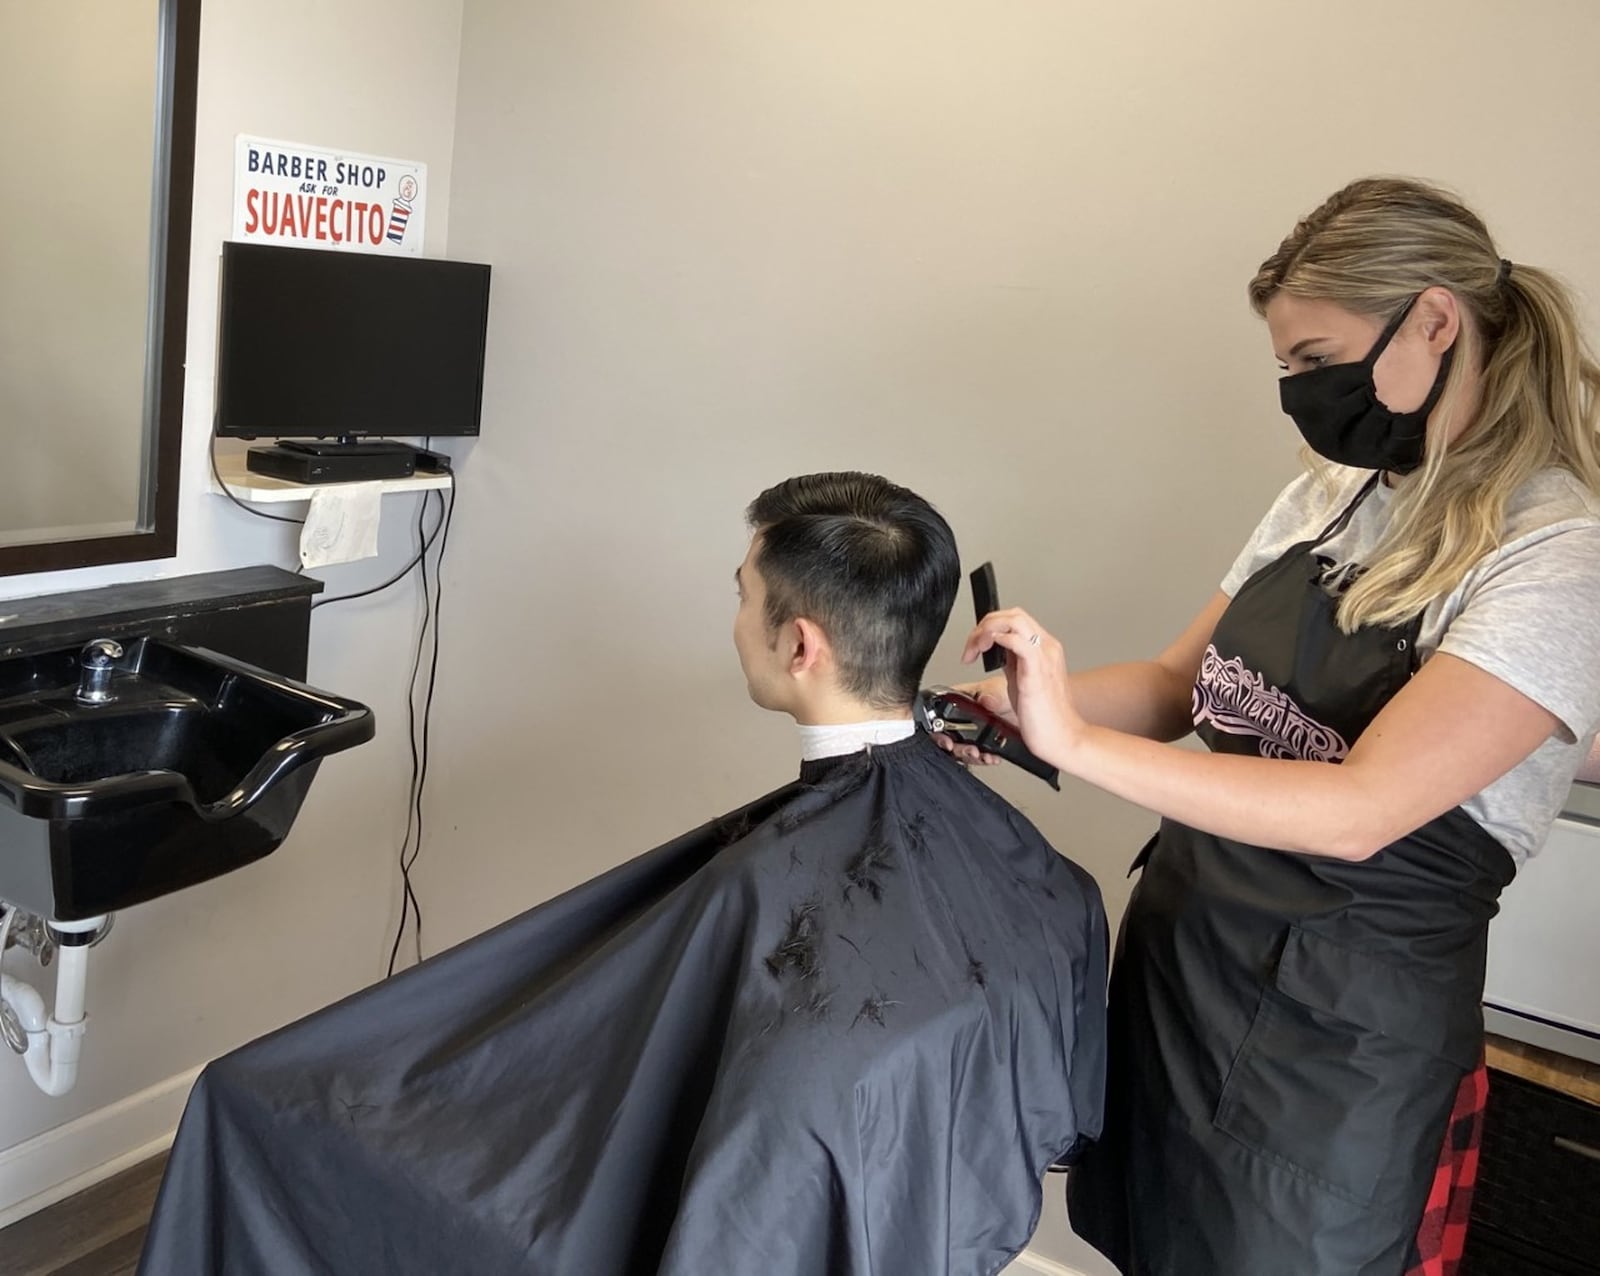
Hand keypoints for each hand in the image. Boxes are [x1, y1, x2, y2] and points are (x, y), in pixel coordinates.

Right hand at [930, 674, 1012, 766]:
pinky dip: (984, 759)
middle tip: (967, 749)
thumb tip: (984, 700)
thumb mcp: (1000, 687)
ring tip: (980, 754)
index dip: (938, 728)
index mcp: (962, 700)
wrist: (1034, 708)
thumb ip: (991, 694)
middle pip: (948, 736)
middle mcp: (965, 717)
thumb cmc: (1014, 690)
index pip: (940, 714)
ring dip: (969, 755)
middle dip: (955, 747)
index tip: (946, 739)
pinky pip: (978, 756)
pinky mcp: (986, 744)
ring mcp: (975, 732)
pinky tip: (991, 757)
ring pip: (961, 749)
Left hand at [961, 608, 1082, 769]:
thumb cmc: (1046, 716)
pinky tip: (986, 653)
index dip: (991, 626)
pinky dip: (997, 640)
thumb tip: (995, 652)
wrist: (1062, 737)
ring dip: (987, 630)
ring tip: (976, 649)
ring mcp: (1044, 657)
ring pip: (1015, 621)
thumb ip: (1012, 663)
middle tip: (972, 647)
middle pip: (1014, 614)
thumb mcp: (1022, 681)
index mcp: (1045, 648)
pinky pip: (1017, 641)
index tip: (976, 645)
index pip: (1016, 619)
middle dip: (985, 625)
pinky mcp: (1037, 671)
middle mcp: (1047, 647)